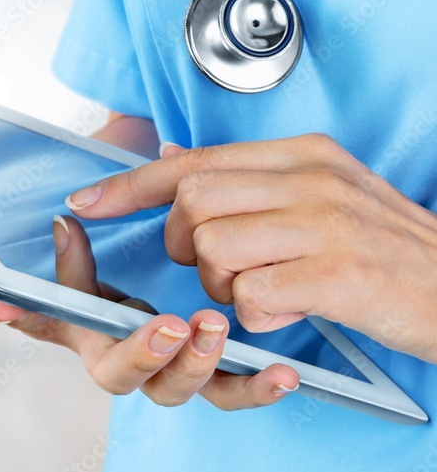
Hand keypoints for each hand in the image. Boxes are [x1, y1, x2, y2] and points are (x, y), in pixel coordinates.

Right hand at [0, 215, 299, 408]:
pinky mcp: (221, 379)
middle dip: (143, 351)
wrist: (206, 280)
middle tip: (167, 323)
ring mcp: (175, 373)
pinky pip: (236, 394)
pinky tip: (283, 372)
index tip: (9, 302)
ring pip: (178, 388)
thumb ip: (77, 255)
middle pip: (123, 374)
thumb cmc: (144, 271)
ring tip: (215, 328)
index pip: (54, 326)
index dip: (30, 317)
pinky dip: (257, 387)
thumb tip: (48, 238)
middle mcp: (131, 359)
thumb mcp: (116, 256)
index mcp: (93, 329)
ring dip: (196, 364)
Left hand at [65, 134, 436, 362]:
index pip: (194, 161)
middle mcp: (311, 180)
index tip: (85, 201)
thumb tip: (173, 156)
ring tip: (261, 290)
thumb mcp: (323, 192)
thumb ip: (248, 176)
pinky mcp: (336, 275)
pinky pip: (250, 297)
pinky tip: (287, 312)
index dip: (130, 184)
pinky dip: (254, 316)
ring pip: (213, 249)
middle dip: (183, 242)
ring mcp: (325, 225)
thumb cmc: (386, 248)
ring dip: (220, 285)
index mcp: (303, 154)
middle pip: (193, 201)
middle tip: (215, 264)